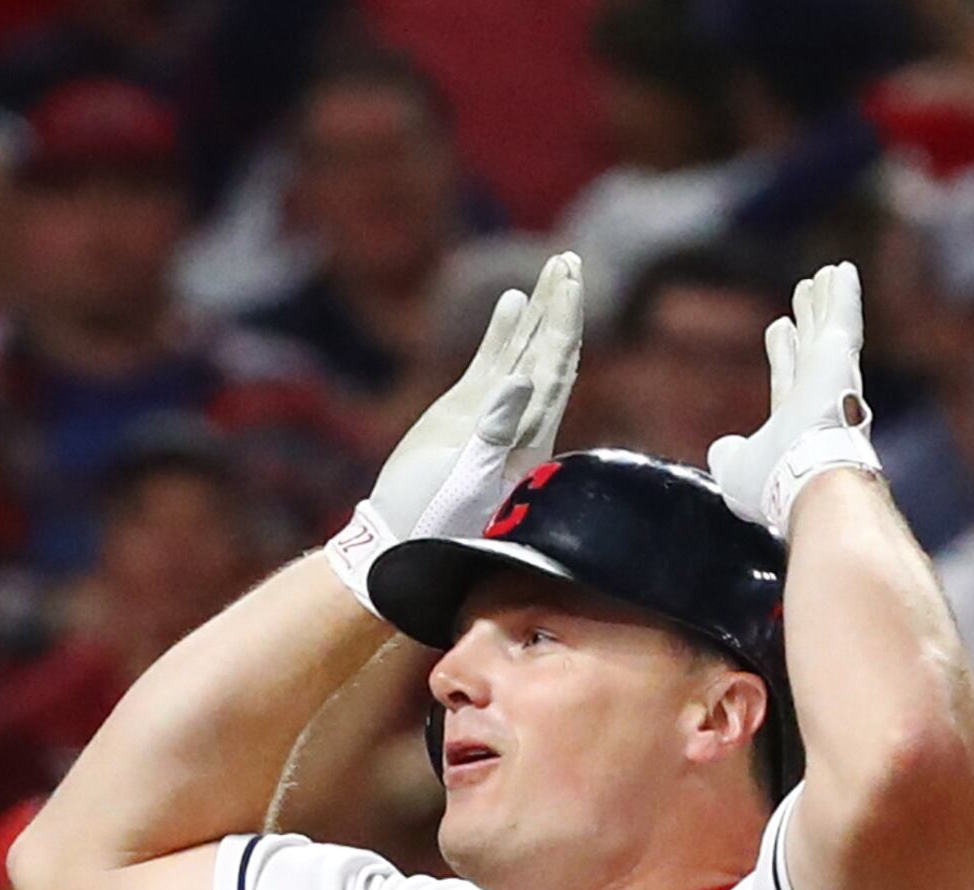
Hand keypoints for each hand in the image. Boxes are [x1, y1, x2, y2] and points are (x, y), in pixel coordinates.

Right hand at [324, 253, 580, 607]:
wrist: (401, 542)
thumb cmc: (436, 524)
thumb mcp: (468, 482)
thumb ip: (494, 431)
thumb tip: (523, 380)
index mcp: (530, 437)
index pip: (556, 367)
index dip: (564, 323)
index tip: (571, 283)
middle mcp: (520, 420)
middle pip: (550, 351)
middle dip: (561, 306)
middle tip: (570, 261)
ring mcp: (494, 413)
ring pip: (526, 352)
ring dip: (540, 312)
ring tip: (554, 269)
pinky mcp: (466, 413)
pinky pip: (492, 364)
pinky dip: (504, 333)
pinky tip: (512, 302)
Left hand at [708, 263, 881, 537]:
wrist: (806, 481)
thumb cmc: (773, 483)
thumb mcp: (735, 470)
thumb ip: (727, 455)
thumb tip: (721, 448)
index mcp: (795, 423)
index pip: (789, 377)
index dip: (784, 352)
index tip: (780, 328)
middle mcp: (818, 397)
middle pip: (812, 347)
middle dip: (810, 320)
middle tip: (806, 291)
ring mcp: (832, 376)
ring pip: (828, 329)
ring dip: (827, 301)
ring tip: (826, 274)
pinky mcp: (840, 356)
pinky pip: (842, 317)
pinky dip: (844, 294)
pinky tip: (843, 269)